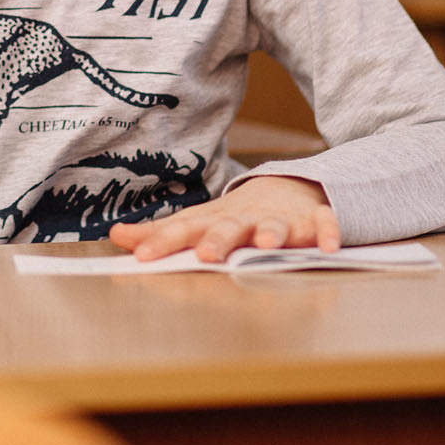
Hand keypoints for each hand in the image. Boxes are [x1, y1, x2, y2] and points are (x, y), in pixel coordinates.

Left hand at [109, 174, 338, 261]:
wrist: (288, 188)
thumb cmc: (236, 216)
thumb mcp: (199, 223)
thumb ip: (160, 234)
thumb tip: (115, 236)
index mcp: (214, 221)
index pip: (184, 230)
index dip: (163, 242)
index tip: (141, 257)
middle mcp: (244, 219)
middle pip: (228, 228)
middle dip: (218, 240)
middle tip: (205, 254)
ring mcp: (279, 218)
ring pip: (276, 225)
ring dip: (272, 233)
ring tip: (266, 245)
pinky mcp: (312, 219)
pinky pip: (323, 224)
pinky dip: (328, 231)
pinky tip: (329, 246)